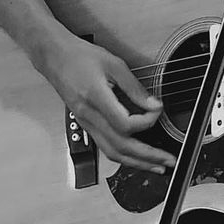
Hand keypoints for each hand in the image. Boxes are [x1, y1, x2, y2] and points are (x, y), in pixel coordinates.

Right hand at [43, 35, 171, 172]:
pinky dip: (124, 155)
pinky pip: (105, 147)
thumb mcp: (114, 64)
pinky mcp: (86, 125)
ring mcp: (86, 123)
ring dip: (137, 162)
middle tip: (168, 160)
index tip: (157, 110)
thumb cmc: (81, 57)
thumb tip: (153, 105)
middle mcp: (89, 116)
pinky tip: (136, 156)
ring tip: (156, 166)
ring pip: (112, 152)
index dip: (146, 121)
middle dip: (148, 157)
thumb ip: (135, 88)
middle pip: (120, 147)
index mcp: (95, 99)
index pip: (125, 124)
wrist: (55, 58)